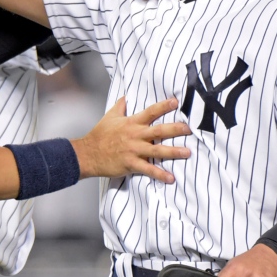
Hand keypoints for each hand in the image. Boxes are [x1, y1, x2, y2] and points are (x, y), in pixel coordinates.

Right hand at [71, 97, 191, 182]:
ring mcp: (134, 150)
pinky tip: (171, 178)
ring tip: (187, 152)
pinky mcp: (131, 164)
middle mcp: (135, 135)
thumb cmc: (98, 136)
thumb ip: (119, 107)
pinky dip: (160, 174)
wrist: (87, 154)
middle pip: (159, 131)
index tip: (176, 102)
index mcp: (131, 123)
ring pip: (157, 151)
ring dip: (173, 152)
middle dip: (175, 129)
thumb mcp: (109, 117)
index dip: (163, 106)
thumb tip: (125, 97)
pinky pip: (148, 170)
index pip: (150, 112)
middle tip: (189, 129)